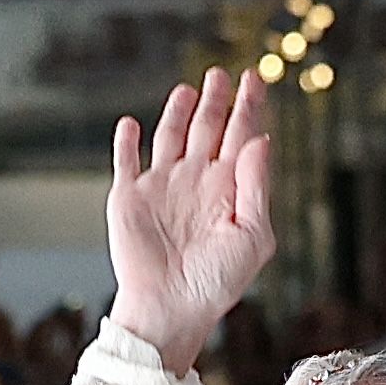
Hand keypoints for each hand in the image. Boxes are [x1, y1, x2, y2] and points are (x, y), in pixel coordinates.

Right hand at [102, 68, 275, 373]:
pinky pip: (126, 162)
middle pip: (207, 129)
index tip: (255, 79)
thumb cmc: (216, 284)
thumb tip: (260, 140)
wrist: (170, 310)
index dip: (249, 107)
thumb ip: (257, 187)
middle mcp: (195, 183)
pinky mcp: (128, 199)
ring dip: (177, 112)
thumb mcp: (253, 237)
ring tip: (188, 89)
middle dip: (216, 101)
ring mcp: (161, 188)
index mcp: (228, 190)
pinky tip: (132, 123)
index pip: (241, 137)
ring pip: (170, 137)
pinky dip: (127, 141)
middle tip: (222, 74)